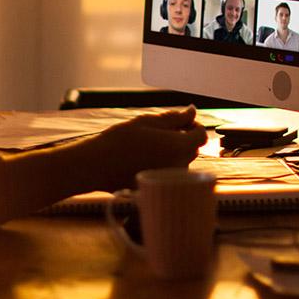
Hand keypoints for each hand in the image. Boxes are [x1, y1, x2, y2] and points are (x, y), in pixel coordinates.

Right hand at [90, 107, 206, 190]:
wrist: (97, 165)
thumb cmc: (120, 140)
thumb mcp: (147, 121)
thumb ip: (174, 117)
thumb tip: (192, 111)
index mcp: (179, 147)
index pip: (201, 135)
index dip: (194, 125)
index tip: (180, 121)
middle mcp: (179, 166)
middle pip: (192, 149)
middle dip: (183, 137)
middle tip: (159, 131)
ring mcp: (169, 180)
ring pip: (181, 161)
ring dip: (173, 151)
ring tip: (147, 146)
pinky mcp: (160, 187)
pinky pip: (169, 173)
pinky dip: (163, 164)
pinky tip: (143, 159)